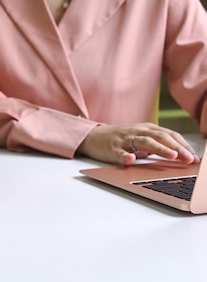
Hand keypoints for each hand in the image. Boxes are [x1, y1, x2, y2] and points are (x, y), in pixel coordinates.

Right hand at [77, 123, 199, 164]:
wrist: (93, 137)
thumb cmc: (120, 139)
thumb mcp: (141, 138)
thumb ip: (157, 144)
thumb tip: (181, 156)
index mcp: (147, 129)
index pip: (169, 135)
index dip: (183, 145)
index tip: (195, 157)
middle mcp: (137, 132)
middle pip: (160, 137)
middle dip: (177, 148)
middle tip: (189, 159)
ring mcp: (124, 139)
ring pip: (144, 142)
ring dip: (159, 149)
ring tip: (171, 156)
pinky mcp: (112, 148)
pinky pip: (119, 152)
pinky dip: (126, 156)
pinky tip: (131, 160)